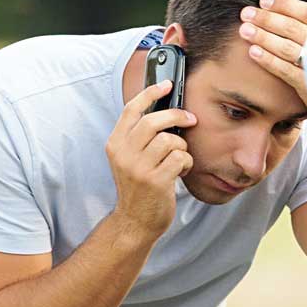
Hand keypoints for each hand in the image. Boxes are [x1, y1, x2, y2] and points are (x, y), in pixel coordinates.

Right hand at [105, 79, 196, 237]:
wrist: (135, 222)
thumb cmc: (139, 187)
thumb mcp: (129, 159)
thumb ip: (139, 137)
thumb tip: (166, 110)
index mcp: (115, 144)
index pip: (131, 109)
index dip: (151, 92)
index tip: (168, 84)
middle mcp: (123, 154)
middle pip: (153, 121)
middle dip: (177, 116)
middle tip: (190, 119)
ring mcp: (138, 168)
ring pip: (169, 140)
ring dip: (182, 147)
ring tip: (179, 158)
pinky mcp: (155, 181)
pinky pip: (180, 158)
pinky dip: (186, 163)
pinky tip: (180, 171)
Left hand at [238, 0, 306, 127]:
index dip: (285, 5)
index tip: (265, 0)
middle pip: (292, 27)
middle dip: (267, 18)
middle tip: (246, 12)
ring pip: (285, 46)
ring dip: (262, 36)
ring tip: (244, 28)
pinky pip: (284, 69)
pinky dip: (268, 60)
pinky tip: (253, 51)